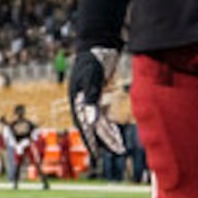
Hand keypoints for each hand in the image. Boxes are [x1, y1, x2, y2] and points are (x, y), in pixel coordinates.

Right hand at [67, 46, 126, 160]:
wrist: (97, 42)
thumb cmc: (94, 60)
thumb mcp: (92, 79)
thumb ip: (91, 100)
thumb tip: (92, 123)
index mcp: (77, 100)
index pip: (84, 125)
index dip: (90, 140)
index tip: (96, 155)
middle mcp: (81, 101)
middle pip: (92, 125)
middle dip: (103, 140)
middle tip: (117, 152)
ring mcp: (89, 98)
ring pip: (98, 121)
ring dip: (108, 133)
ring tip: (119, 147)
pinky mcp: (98, 93)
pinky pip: (102, 113)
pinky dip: (109, 123)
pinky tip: (116, 130)